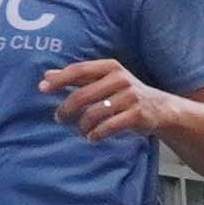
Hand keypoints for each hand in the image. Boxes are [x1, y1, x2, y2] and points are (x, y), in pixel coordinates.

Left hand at [42, 55, 178, 144]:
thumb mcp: (103, 81)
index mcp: (110, 67)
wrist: (161, 108)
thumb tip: (47, 76)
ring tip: (80, 130)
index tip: (42, 89)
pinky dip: (97, 134)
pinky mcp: (137, 115)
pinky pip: (109, 126)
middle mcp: (120, 79)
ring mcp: (130, 97)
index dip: (59, 80)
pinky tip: (92, 137)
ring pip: (94, 113)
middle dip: (66, 109)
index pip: (79, 70)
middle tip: (59, 118)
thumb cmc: (126, 93)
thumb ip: (77, 78)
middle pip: (83, 94)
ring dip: (82, 125)